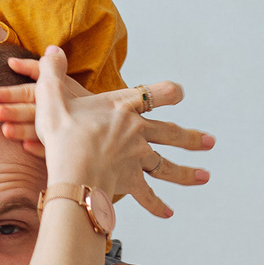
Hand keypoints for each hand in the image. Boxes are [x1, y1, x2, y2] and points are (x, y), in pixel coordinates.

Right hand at [4, 56, 208, 217]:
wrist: (74, 172)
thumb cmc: (64, 134)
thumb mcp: (53, 96)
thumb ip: (53, 72)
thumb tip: (52, 51)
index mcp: (123, 107)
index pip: (156, 93)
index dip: (169, 92)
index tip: (178, 94)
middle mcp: (137, 131)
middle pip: (171, 134)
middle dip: (192, 138)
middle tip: (211, 142)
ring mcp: (136, 158)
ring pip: (166, 166)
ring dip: (187, 173)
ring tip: (205, 176)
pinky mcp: (129, 181)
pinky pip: (146, 195)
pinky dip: (156, 206)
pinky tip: (168, 213)